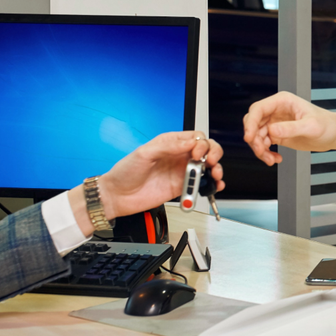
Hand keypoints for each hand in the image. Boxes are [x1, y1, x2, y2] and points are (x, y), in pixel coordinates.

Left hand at [98, 131, 224, 219]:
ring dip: (216, 170)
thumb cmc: (126, 172)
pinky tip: (214, 186)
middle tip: (210, 163)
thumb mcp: (144, 153)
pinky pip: (202, 185)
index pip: (196, 138)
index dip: (201, 144)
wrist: (118, 196)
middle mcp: (178, 156)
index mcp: (170, 143)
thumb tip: (190, 144)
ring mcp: (182, 172)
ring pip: (208, 167)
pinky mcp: (182, 187)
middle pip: (206, 150)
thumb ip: (168, 147)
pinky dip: (212, 185)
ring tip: (215, 175)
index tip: (197, 154)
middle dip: (213, 154)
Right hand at [242, 91, 335, 164]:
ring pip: (257, 135)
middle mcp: (276, 111)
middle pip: (253, 123)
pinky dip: (266, 153)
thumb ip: (290, 128)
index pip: (258, 109)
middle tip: (261, 152)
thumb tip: (272, 131)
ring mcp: (276, 123)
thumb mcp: (310, 127)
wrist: (335, 134)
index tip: (250, 138)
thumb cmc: (327, 125)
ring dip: (260, 149)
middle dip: (254, 139)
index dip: (250, 123)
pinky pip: (264, 144)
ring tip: (271, 159)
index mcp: (283, 102)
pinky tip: (275, 159)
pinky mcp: (278, 134)